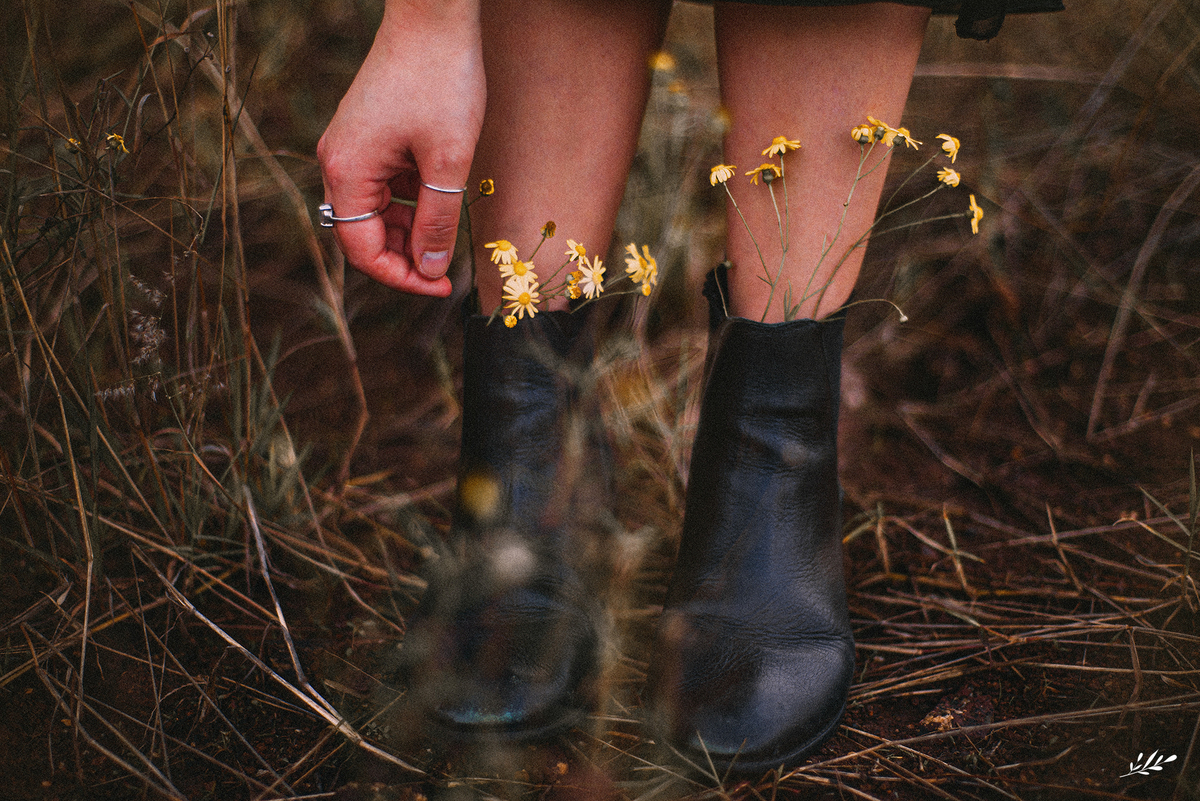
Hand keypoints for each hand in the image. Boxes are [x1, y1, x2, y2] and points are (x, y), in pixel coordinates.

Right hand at [317, 0, 484, 295]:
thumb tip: (431, 269)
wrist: (433, 18)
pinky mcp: (367, 136)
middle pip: (364, 234)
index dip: (402, 277)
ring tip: (450, 227)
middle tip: (448, 267)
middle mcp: (337, 162)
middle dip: (406, 256)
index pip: (363, 250)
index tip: (441, 286)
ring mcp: (350, 148)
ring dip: (410, 228)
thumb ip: (437, 221)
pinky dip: (410, 200)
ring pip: (376, 212)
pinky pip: (383, 185)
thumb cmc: (441, 83)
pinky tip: (441, 193)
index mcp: (347, 171)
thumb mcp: (448, 163)